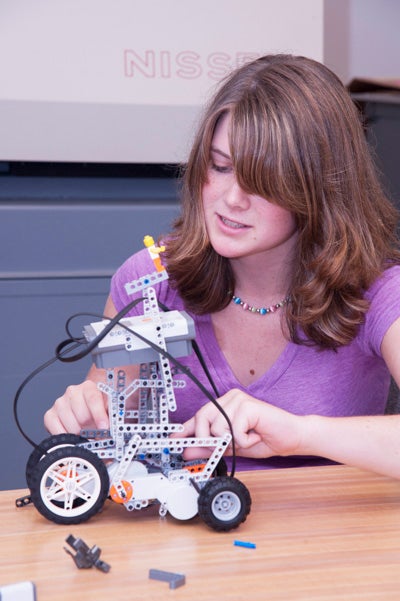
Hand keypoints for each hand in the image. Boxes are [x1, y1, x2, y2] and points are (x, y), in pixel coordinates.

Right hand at [44, 379, 108, 434]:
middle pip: (82, 416)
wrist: (86, 409)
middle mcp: (72, 392)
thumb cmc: (99, 408)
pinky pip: (57, 431)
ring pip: (72, 426)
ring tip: (86, 433)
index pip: (93, 399)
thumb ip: (112, 414)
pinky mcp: (50, 415)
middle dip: (91, 428)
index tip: (104, 427)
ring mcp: (60, 403)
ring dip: (81, 435)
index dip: (99, 415)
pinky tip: (74, 436)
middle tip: (97, 433)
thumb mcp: (110, 408)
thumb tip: (113, 427)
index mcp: (89, 387)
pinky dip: (68, 438)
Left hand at [179, 388, 303, 459]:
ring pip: (217, 428)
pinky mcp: (248, 406)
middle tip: (227, 446)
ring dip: (233, 442)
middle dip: (210, 440)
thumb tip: (188, 451)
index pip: (198, 416)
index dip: (184, 430)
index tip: (172, 442)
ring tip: (249, 438)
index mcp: (223, 405)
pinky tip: (256, 436)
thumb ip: (211, 447)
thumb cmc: (265, 439)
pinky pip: (234, 432)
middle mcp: (229, 398)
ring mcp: (238, 400)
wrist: (292, 438)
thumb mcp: (232, 447)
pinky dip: (245, 442)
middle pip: (202, 419)